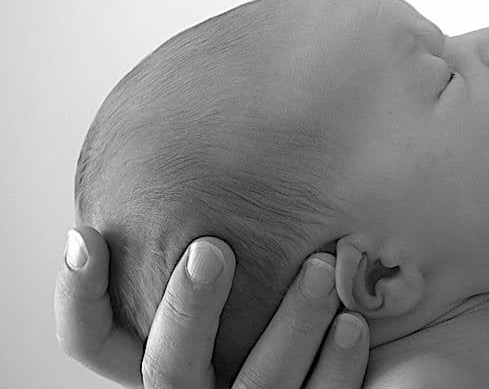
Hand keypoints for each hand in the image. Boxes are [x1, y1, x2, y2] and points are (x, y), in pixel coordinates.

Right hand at [56, 227, 371, 387]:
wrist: (384, 351)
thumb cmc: (293, 274)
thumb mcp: (244, 252)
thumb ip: (206, 230)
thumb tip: (172, 147)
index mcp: (166, 352)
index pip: (93, 341)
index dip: (80, 296)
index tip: (87, 234)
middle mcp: (199, 387)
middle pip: (168, 370)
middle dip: (188, 309)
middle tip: (211, 248)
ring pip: (257, 387)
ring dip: (288, 325)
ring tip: (319, 266)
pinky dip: (337, 363)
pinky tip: (355, 320)